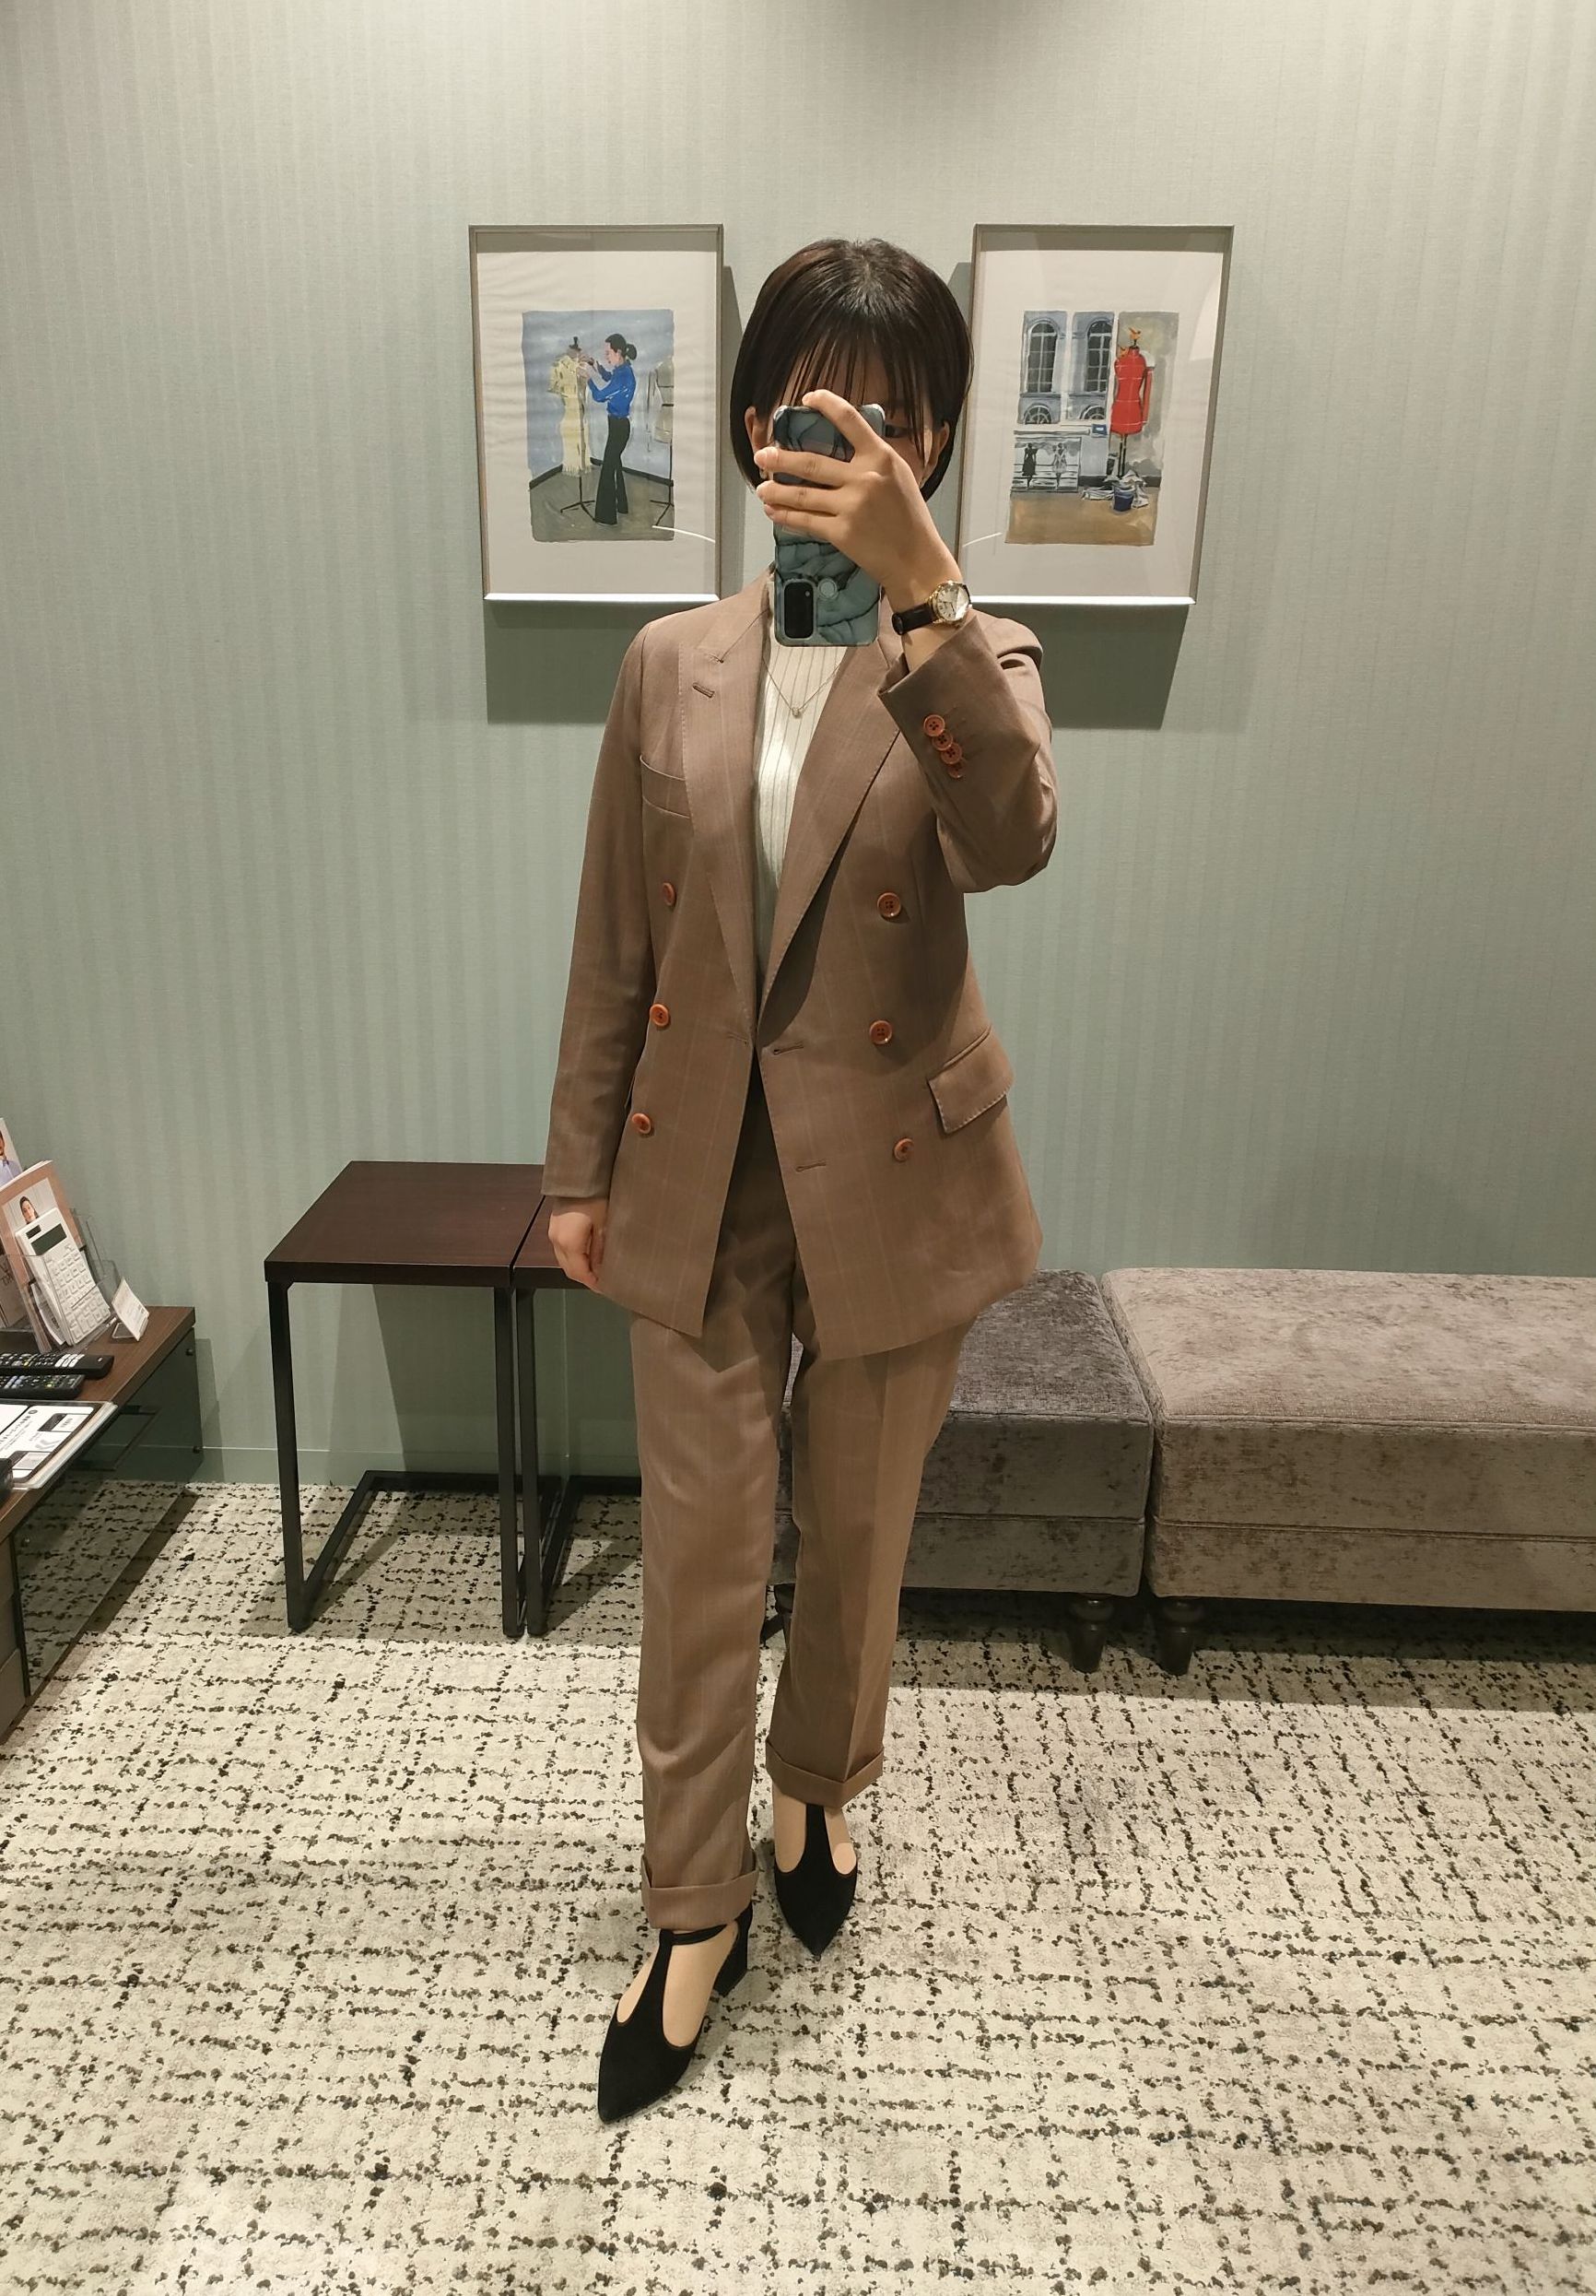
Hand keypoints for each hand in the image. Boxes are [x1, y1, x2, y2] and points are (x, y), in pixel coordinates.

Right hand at [547, 1196, 607, 1289]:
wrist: (578, 1176)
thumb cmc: (595, 1198)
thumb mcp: (603, 1225)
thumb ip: (600, 1250)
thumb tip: (600, 1270)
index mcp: (569, 1243)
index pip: (579, 1273)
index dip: (592, 1283)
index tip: (605, 1288)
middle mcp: (556, 1241)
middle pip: (569, 1269)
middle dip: (585, 1278)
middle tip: (602, 1281)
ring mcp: (553, 1233)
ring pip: (564, 1260)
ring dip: (578, 1268)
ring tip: (596, 1269)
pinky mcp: (554, 1226)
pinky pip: (562, 1250)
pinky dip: (573, 1257)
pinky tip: (586, 1255)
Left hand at [752, 387, 959, 612]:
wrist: (917, 560)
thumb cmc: (911, 519)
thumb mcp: (900, 476)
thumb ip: (875, 459)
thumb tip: (848, 444)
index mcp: (880, 457)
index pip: (849, 419)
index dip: (826, 403)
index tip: (808, 398)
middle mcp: (864, 478)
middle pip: (811, 462)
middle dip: (780, 458)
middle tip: (761, 455)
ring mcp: (851, 506)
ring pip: (803, 494)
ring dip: (777, 490)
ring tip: (761, 488)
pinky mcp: (841, 533)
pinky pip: (806, 521)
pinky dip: (786, 516)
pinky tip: (773, 511)